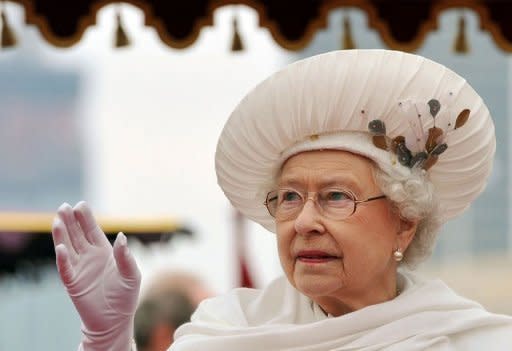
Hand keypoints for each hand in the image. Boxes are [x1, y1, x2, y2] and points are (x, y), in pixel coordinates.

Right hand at [51, 201, 140, 349]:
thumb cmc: (125, 296)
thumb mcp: (132, 275)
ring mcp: (79, 268)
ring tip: (57, 220)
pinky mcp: (72, 283)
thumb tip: (121, 236)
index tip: (80, 204)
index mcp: (104, 251)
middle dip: (71, 221)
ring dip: (62, 234)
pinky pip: (65, 268)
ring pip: (68, 247)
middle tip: (64, 206)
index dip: (86, 218)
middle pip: (77, 235)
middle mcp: (89, 256)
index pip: (92, 230)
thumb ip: (126, 256)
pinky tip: (61, 247)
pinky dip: (62, 258)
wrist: (114, 320)